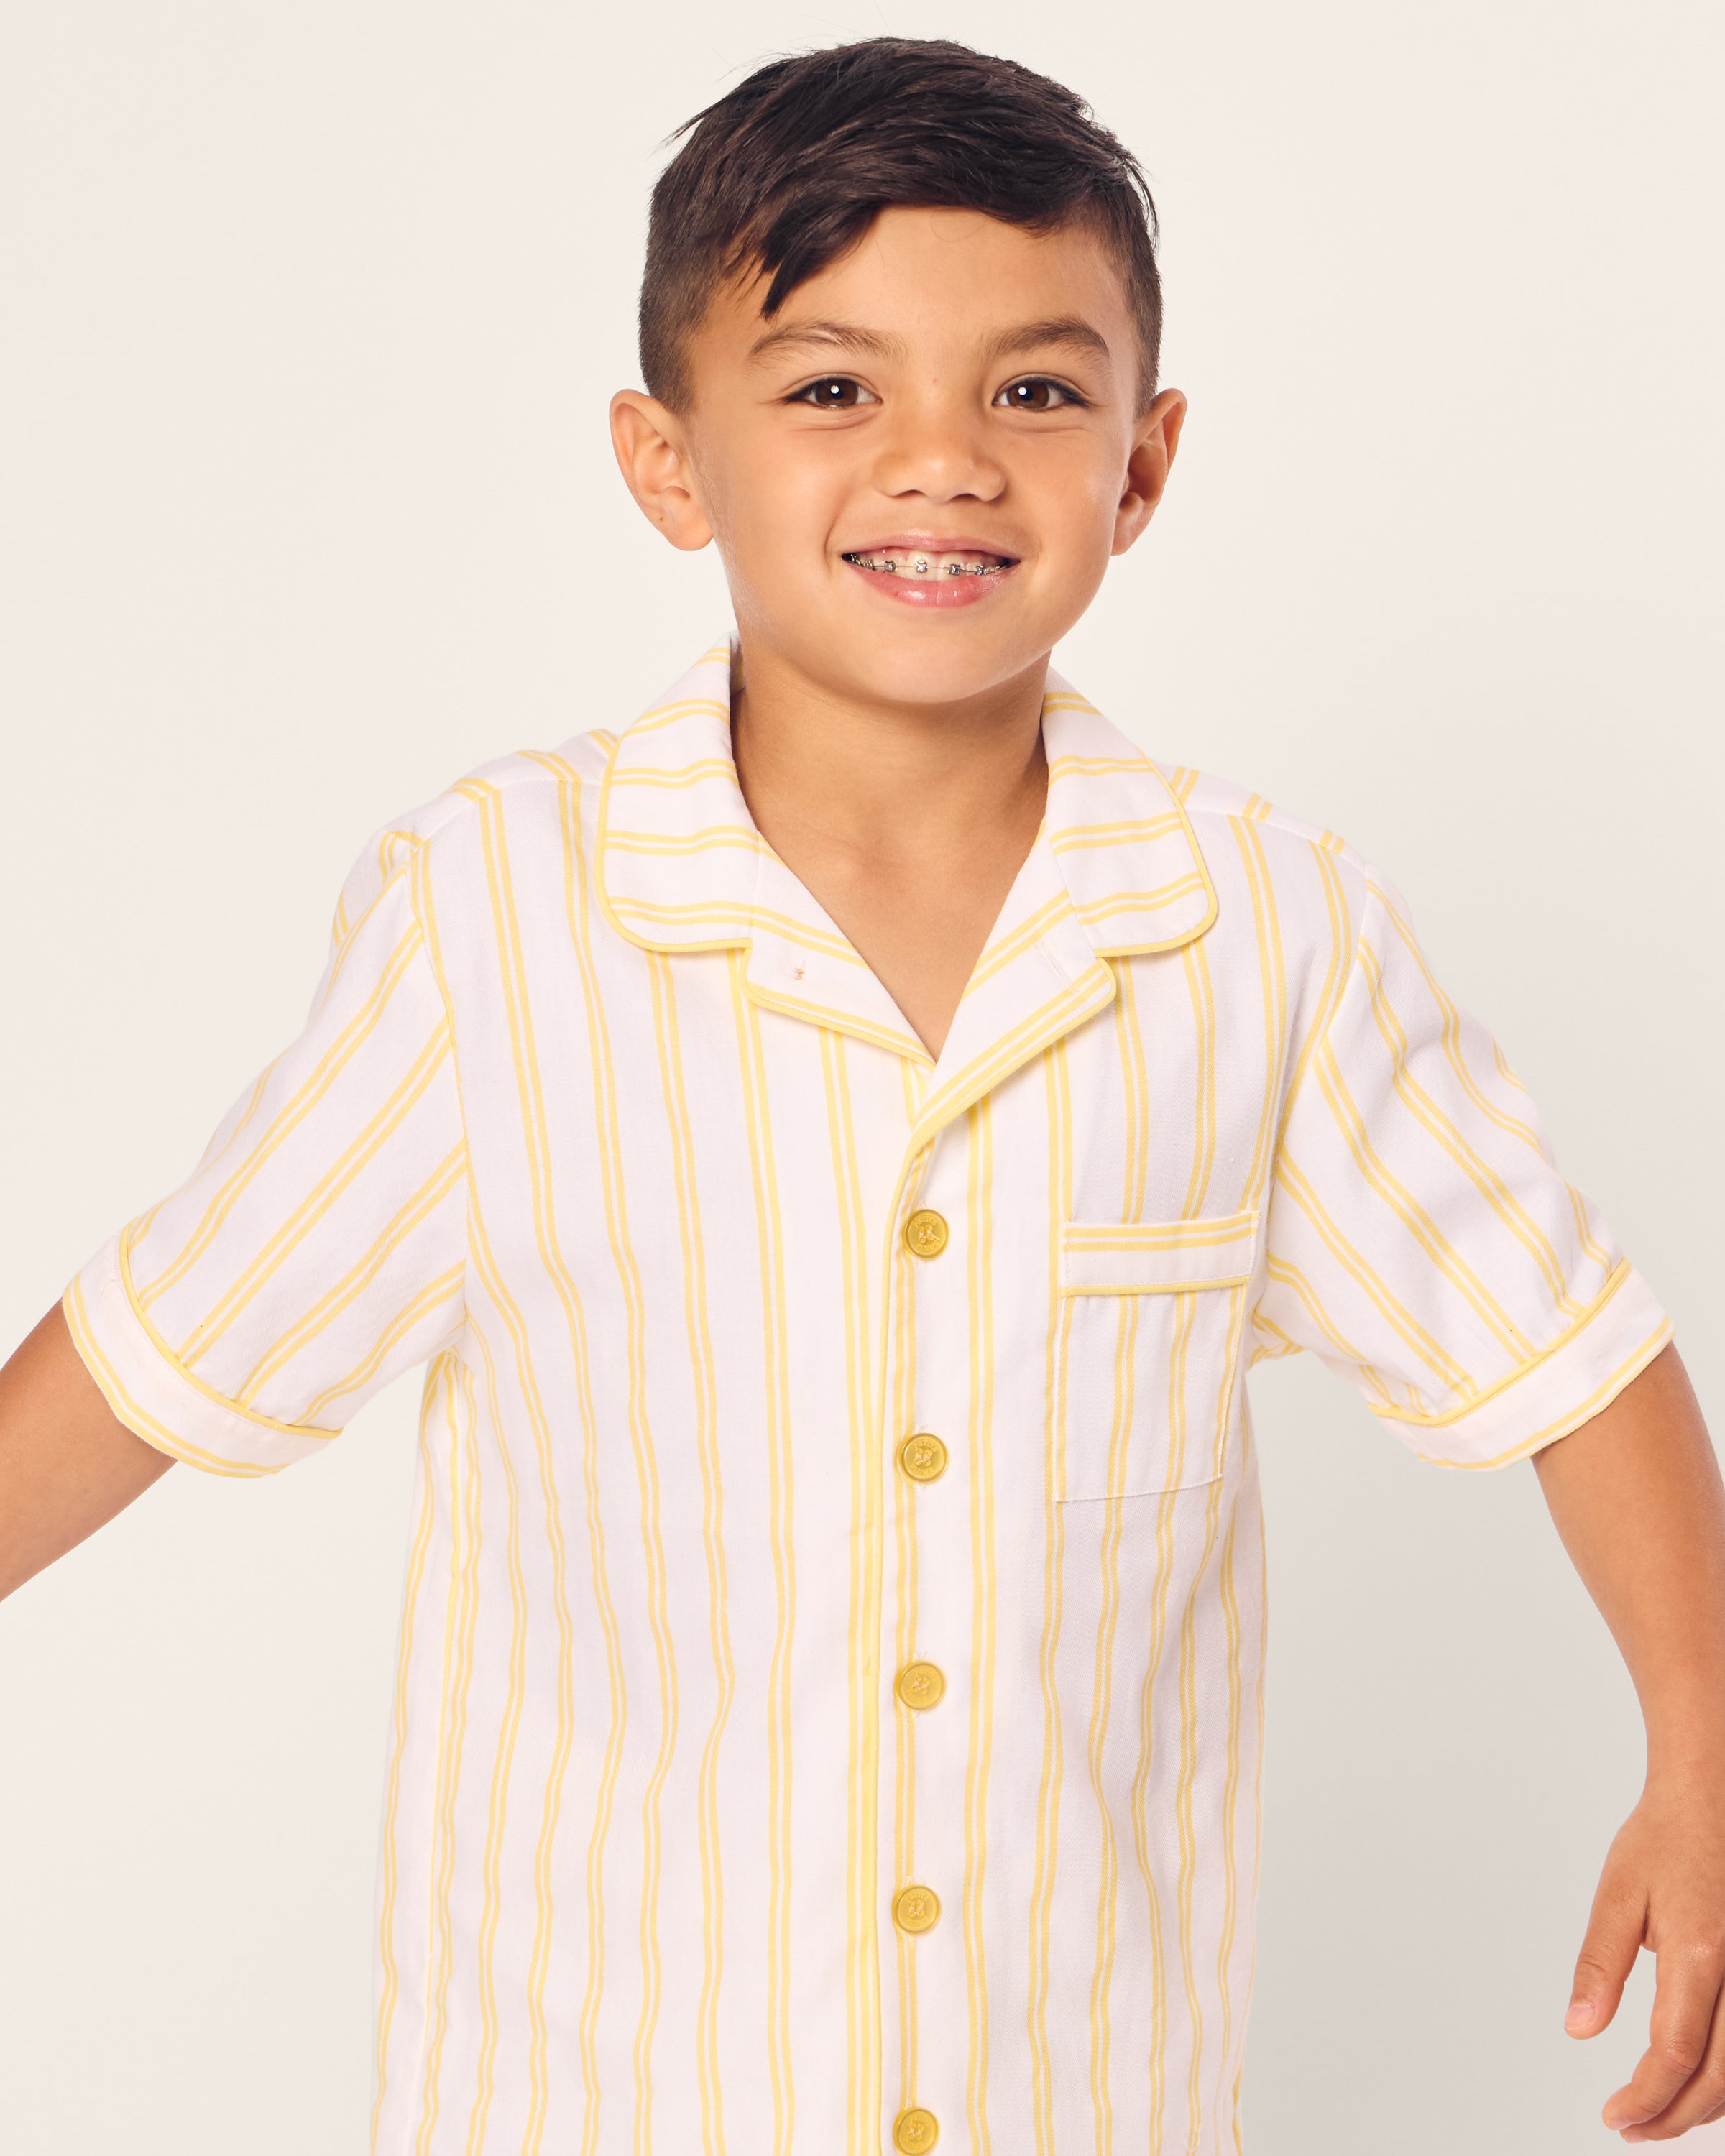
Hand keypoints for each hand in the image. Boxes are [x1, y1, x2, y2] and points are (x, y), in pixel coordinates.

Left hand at [1566, 1766, 1724, 2139]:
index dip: (1646, 2096)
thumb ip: (1600, 1966)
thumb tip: (1579, 2029)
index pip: (1674, 2051)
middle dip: (1674, 2115)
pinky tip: (1700, 2083)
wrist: (1715, 1797)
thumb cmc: (1663, 1839)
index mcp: (1700, 1954)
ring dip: (1706, 2104)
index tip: (1614, 2117)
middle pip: (1719, 2077)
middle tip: (1631, 2129)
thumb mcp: (1617, 1894)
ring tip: (1659, 2115)